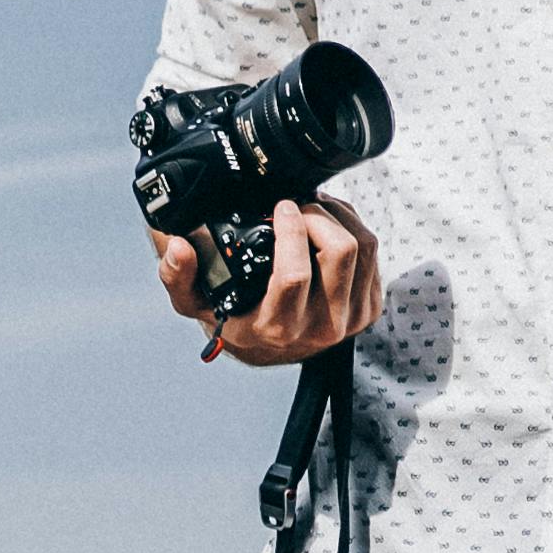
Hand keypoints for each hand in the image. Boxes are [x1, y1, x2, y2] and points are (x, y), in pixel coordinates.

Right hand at [156, 196, 379, 366]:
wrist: (271, 348)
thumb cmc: (236, 316)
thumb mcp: (196, 303)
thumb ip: (178, 276)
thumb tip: (178, 246)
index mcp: (277, 327)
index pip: (295, 275)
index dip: (290, 230)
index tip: (279, 206)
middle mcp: (319, 328)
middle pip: (340, 252)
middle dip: (317, 215)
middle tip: (295, 204)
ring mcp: (350, 320)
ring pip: (362, 247)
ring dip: (336, 216)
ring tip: (310, 208)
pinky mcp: (369, 309)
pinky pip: (374, 253)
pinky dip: (352, 226)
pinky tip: (328, 223)